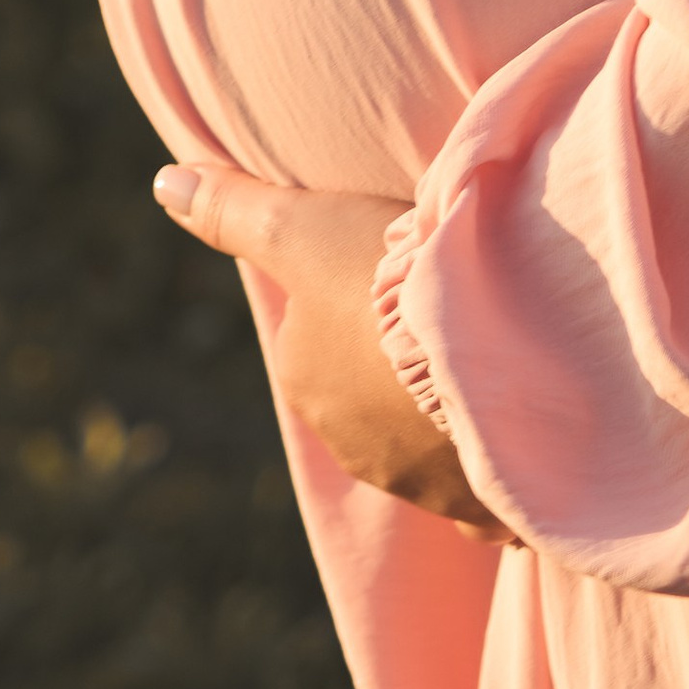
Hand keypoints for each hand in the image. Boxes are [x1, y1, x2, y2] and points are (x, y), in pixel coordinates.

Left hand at [154, 160, 514, 535]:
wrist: (485, 352)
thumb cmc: (391, 280)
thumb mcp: (310, 227)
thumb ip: (238, 210)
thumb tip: (164, 183)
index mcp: (307, 378)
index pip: (327, 332)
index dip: (368, 296)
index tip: (411, 270)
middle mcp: (349, 443)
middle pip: (376, 393)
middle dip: (408, 366)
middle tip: (460, 309)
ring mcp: (416, 483)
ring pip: (431, 441)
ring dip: (455, 412)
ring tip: (499, 360)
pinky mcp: (477, 506)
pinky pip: (483, 485)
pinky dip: (496, 459)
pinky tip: (524, 424)